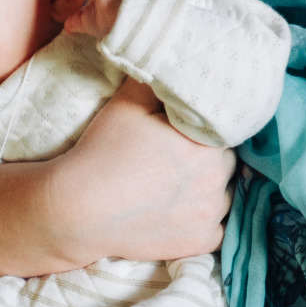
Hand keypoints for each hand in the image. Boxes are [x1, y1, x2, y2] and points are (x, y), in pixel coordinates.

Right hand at [50, 79, 232, 262]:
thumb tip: (173, 63)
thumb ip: (157, 82)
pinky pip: (218, 230)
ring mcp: (210, 215)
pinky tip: (182, 213)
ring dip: (209, 190)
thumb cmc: (102, 153)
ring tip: (177, 186)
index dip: (203, 130)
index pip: (223, 130)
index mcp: (207, 142)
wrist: (78, 210)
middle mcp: (217, 179)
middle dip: (208, 159)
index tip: (183, 134)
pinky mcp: (199, 243)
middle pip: (227, 162)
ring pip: (224, 195)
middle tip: (177, 160)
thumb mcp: (126, 103)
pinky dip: (205, 223)